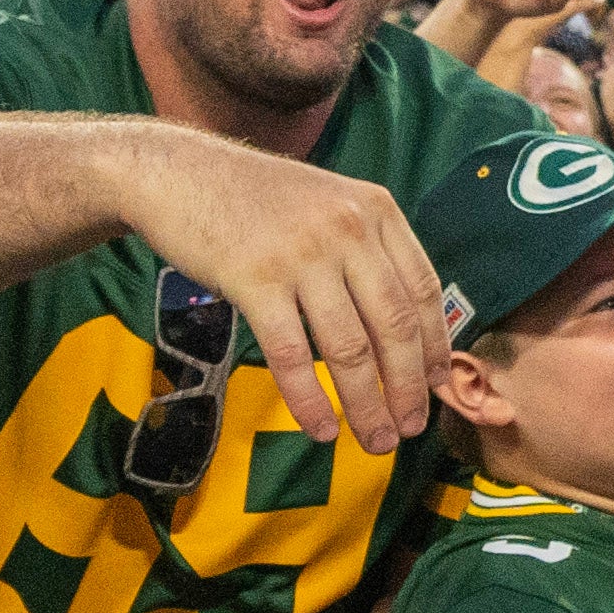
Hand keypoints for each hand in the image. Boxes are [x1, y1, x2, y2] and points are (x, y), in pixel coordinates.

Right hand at [102, 129, 450, 447]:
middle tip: (410, 428)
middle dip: (408, 388)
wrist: (176, 172)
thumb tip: (403, 327)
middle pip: (395, 326)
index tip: (437, 386)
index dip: (434, 346)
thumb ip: (367, 250)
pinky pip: (292, 354)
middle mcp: (348, 230)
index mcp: (377, 211)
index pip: (424, 291)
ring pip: (350, 348)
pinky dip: (309, 399)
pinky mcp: (255, 279)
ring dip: (366, 405)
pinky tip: (319, 427)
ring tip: (374, 439)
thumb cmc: (254, 199)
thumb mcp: (329, 204)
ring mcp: (302, 254)